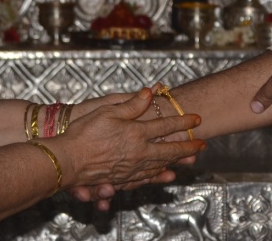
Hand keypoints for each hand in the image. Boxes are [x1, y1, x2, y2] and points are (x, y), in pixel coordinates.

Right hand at [55, 88, 202, 189]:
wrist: (68, 160)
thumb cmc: (84, 132)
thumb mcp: (108, 110)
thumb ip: (132, 103)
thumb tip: (151, 92)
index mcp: (137, 133)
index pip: (166, 126)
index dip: (183, 122)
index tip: (197, 119)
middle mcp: (138, 152)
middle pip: (170, 150)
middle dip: (188, 147)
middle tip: (203, 146)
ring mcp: (131, 168)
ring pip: (160, 165)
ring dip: (177, 162)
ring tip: (190, 160)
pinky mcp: (122, 179)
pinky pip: (145, 178)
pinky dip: (158, 176)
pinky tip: (163, 175)